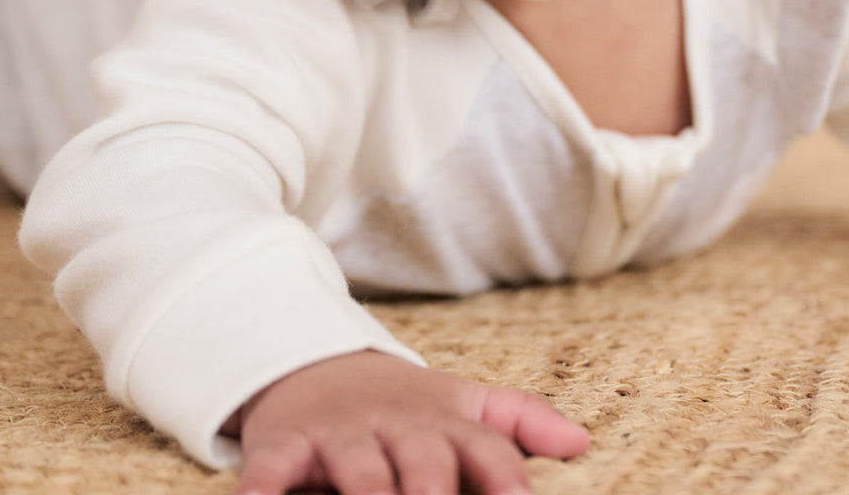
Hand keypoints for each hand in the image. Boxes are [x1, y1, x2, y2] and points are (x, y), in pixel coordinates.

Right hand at [232, 350, 588, 494]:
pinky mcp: (286, 444)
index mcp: (444, 421)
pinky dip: (266, 482)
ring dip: (367, 487)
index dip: (505, 474)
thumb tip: (582, 443)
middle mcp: (395, 426)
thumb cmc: (404, 408)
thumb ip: (519, 422)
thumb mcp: (462, 405)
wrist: (314, 365)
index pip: (485, 446)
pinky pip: (275, 465)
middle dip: (433, 484)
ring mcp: (340, 434)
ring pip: (356, 463)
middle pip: (422, 454)